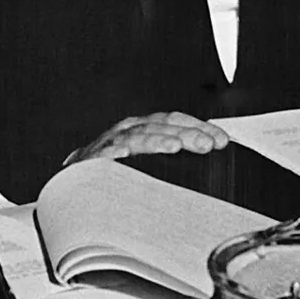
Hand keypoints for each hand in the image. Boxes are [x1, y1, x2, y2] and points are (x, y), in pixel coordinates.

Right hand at [63, 112, 228, 166]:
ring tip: (173, 147)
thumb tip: (213, 158)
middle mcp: (129, 130)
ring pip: (135, 137)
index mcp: (145, 127)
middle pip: (159, 126)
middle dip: (185, 134)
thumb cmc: (119, 169)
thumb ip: (176, 158)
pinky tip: (122, 155)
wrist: (78, 177)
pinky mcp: (91, 159)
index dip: (199, 127)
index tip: (221, 140)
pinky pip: (102, 154)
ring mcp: (110, 142)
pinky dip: (111, 152)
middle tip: (206, 144)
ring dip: (155, 141)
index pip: (175, 120)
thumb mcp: (150, 160)